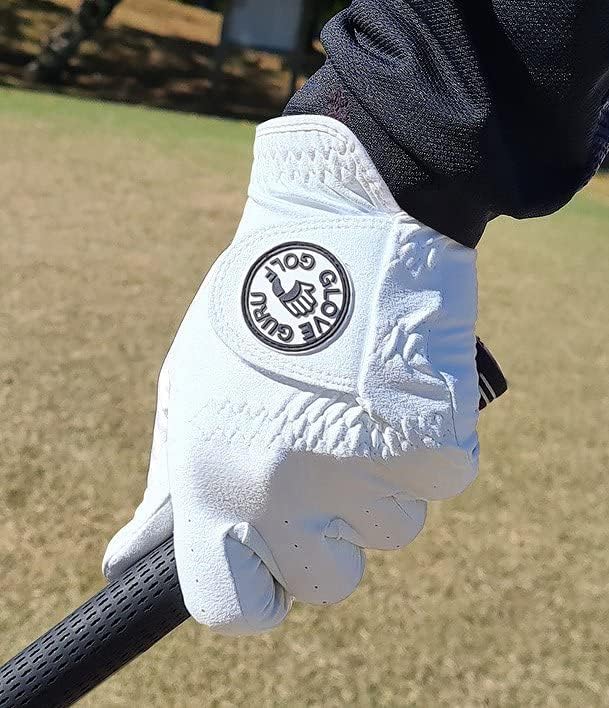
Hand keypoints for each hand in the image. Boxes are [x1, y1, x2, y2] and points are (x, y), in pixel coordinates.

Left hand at [103, 115, 479, 635]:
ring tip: (358, 398)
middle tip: (326, 453)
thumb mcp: (188, 387)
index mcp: (212, 478)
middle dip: (331, 533)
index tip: (272, 562)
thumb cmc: (253, 306)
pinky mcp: (436, 440)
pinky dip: (426, 444)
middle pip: (329, 581)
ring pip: (393, 529)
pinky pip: (440, 480)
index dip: (258, 590)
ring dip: (381, 479)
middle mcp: (284, 490)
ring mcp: (365, 470)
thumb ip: (168, 480)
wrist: (342, 219)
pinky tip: (399, 384)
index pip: (234, 607)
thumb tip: (130, 560)